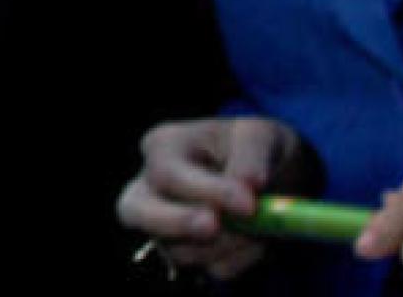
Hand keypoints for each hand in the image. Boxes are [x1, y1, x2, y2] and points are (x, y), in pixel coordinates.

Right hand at [117, 115, 314, 282]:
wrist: (265, 175)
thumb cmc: (250, 146)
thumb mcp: (257, 134)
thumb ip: (251, 154)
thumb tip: (249, 183)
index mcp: (163, 146)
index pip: (169, 173)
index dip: (207, 191)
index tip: (248, 204)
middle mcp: (149, 187)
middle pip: (136, 211)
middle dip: (179, 222)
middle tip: (214, 227)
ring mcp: (161, 227)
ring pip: (182, 249)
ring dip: (229, 241)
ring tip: (260, 219)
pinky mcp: (185, 255)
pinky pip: (213, 268)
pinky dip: (241, 256)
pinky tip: (255, 234)